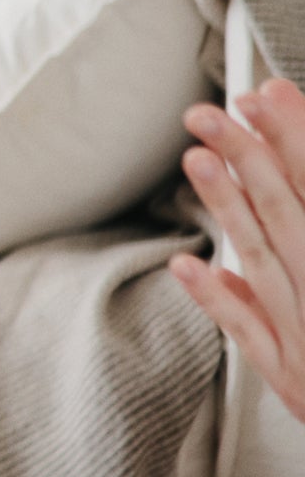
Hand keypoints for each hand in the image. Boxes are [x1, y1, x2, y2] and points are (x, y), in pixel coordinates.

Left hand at [172, 77, 304, 421]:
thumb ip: (291, 252)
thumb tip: (244, 244)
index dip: (297, 140)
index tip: (262, 92)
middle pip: (296, 214)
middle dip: (255, 157)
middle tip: (210, 107)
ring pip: (270, 263)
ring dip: (231, 210)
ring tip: (194, 157)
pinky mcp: (300, 385)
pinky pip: (257, 338)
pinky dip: (223, 302)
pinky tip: (184, 264)